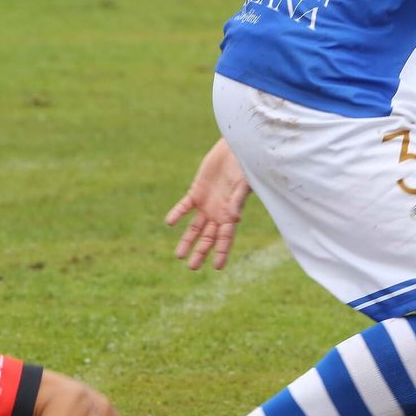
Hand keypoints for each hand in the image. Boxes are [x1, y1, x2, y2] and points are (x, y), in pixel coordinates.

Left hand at [165, 138, 250, 269]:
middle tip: (192, 267)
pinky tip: (169, 222)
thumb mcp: (243, 183)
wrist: (236, 148)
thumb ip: (237, 200)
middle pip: (208, 237)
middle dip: (201, 252)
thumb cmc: (245, 166)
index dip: (222, 252)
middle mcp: (218, 213)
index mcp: (231, 214)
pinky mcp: (197, 191)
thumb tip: (234, 219)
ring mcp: (206, 204)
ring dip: (187, 240)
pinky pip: (185, 206)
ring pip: (194, 227)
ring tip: (178, 255)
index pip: (226, 238)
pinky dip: (177, 214)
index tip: (218, 267)